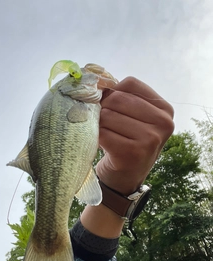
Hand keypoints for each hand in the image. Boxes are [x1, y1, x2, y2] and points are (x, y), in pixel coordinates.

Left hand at [97, 76, 173, 194]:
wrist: (125, 178)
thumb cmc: (128, 143)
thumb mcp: (134, 118)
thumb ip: (122, 97)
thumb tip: (96, 81)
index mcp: (164, 109)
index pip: (130, 83)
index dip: (112, 92)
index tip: (109, 106)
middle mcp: (163, 123)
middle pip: (117, 98)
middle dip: (103, 109)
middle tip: (104, 125)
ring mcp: (150, 138)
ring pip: (107, 115)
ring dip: (98, 125)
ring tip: (106, 136)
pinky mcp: (133, 152)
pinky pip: (103, 133)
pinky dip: (96, 137)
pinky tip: (102, 145)